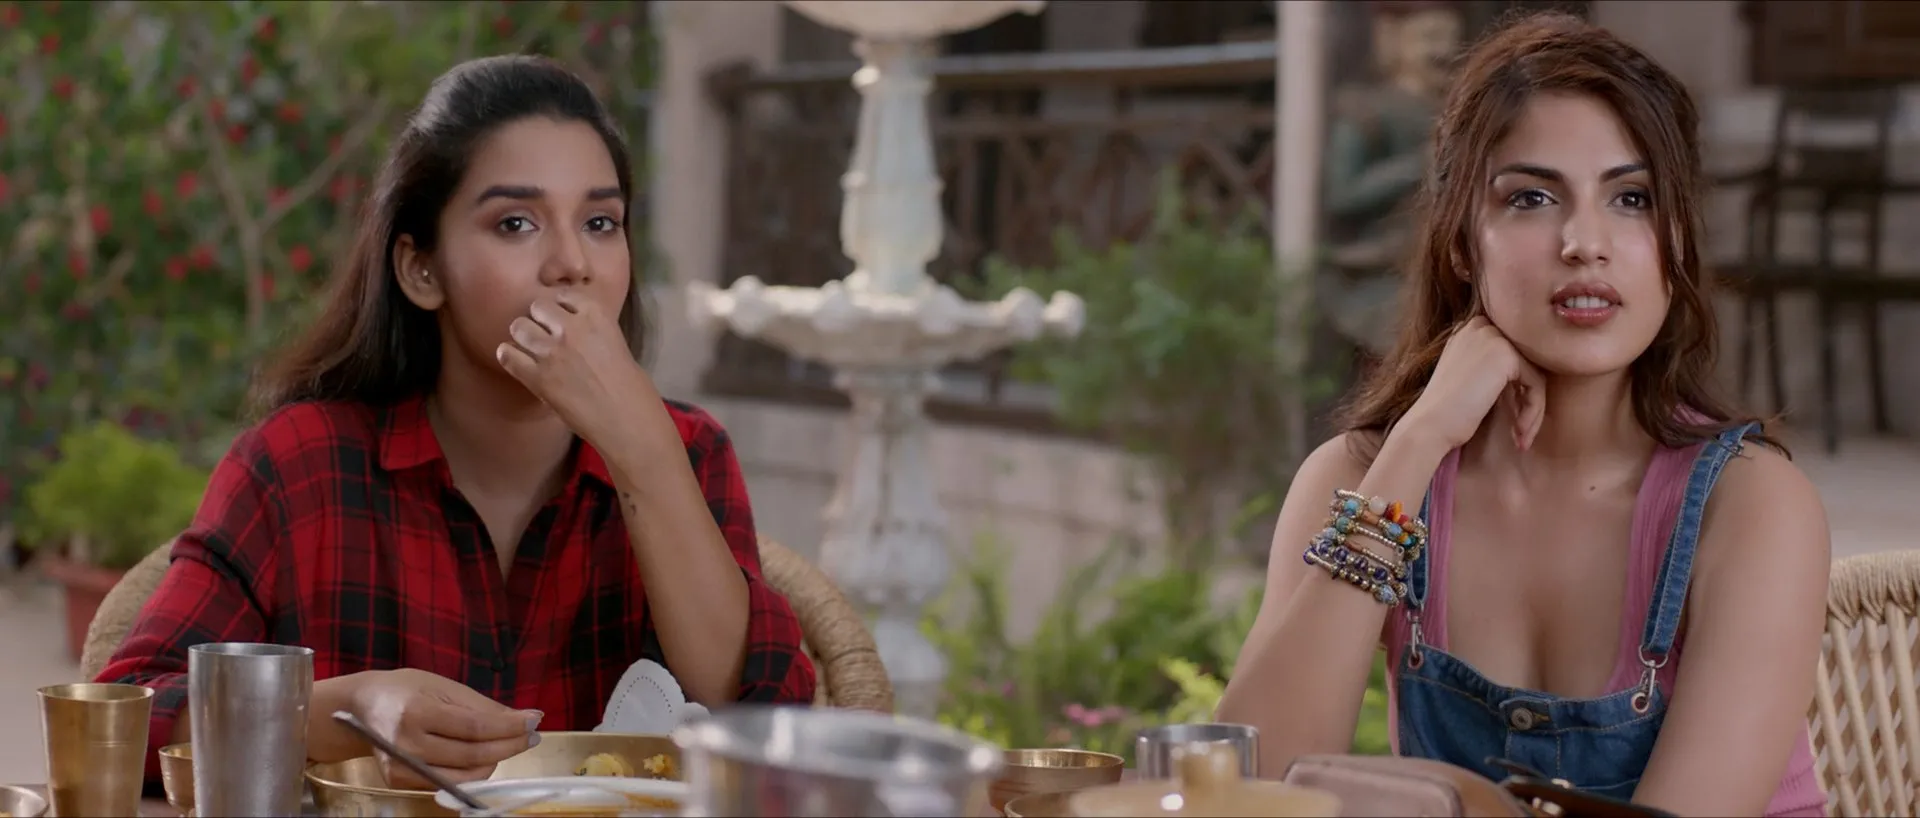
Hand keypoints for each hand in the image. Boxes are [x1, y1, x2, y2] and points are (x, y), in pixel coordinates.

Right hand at [348, 668, 541, 787]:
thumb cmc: (404, 690)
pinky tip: (485, 756)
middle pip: (472, 755)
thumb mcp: (441, 686)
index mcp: (416, 712)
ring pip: (464, 776)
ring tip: (510, 743)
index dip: (509, 728)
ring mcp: (401, 767)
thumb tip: (522, 719)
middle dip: (509, 745)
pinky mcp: (398, 781)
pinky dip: (472, 772)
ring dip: (495, 761)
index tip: (534, 720)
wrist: (358, 709)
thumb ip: (481, 706)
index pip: (474, 728)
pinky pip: (447, 783)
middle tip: (531, 734)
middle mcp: (406, 744)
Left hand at [496, 291, 656, 450]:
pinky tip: (514, 360)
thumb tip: (573, 330)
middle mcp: (571, 327)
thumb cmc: (632, 385)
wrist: (627, 418)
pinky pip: (509, 356)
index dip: (560, 306)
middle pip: (538, 307)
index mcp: (596, 314)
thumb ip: (592, 331)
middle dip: (539, 319)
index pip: (564, 294)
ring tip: (529, 347)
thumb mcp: (616, 343)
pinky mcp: (538, 377)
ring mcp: (551, 352)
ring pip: (519, 327)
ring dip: (523, 336)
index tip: (562, 317)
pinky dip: (509, 356)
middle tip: (545, 334)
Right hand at [1403, 316, 1546, 451]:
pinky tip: (1518, 431)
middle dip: (1528, 399)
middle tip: (1519, 429)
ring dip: (1532, 410)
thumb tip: (1526, 374)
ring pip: (1534, 375)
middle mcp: (1481, 327)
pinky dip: (1532, 411)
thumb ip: (1489, 365)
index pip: (1512, 352)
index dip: (1517, 386)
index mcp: (1469, 330)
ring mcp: (1494, 338)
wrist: (1429, 426)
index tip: (1512, 416)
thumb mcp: (1466, 377)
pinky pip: (1536, 384)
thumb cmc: (1445, 412)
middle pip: (1527, 362)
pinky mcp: (1506, 356)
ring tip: (1521, 437)